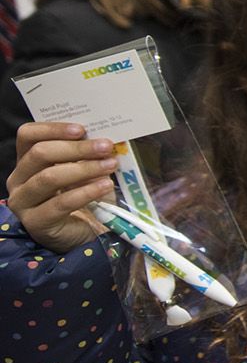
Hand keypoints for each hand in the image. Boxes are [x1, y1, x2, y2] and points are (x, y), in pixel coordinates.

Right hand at [5, 123, 117, 252]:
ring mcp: (23, 202)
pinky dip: (86, 192)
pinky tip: (105, 185)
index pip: (28, 135)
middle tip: (105, 146)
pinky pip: (60, 203)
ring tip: (110, 166)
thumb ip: (87, 155)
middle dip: (76, 148)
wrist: (86, 233)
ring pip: (49, 177)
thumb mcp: (85, 171)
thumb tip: (104, 140)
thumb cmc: (84, 196)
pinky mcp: (35, 222)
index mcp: (27, 162)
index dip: (53, 128)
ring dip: (84, 169)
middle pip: (39, 154)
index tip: (81, 129)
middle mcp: (18, 180)